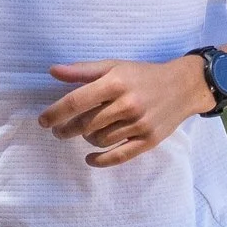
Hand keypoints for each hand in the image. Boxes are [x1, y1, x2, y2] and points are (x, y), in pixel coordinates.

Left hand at [40, 55, 211, 165]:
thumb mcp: (113, 66)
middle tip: (59, 130)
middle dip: (66, 130)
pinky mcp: (149, 140)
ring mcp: (139, 124)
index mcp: (115, 83)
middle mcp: (127, 104)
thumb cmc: (142, 75)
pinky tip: (90, 158)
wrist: (183, 86)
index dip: (55, 113)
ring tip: (85, 132)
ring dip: (86, 139)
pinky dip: (101, 160)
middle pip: (85, 124)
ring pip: (100, 140)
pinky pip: (119, 156)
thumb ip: (82, 70)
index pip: (76, 102)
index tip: (43, 121)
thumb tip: (53, 71)